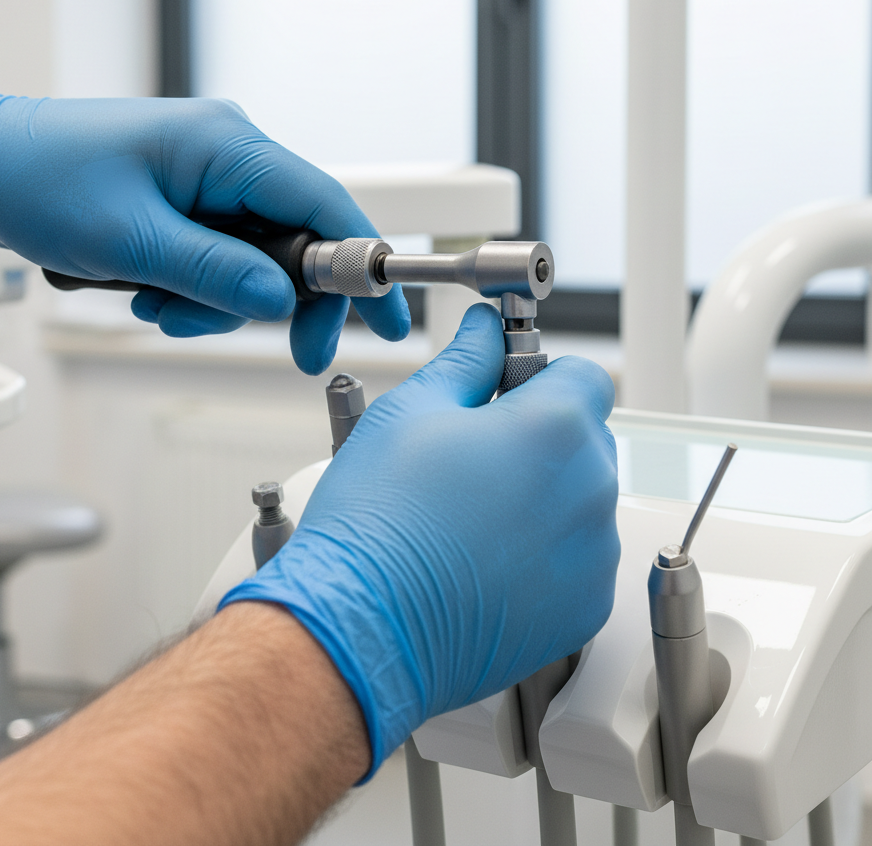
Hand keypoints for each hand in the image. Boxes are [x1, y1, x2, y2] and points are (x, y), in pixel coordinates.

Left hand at [0, 74, 409, 373]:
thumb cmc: (38, 179)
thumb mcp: (132, 240)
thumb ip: (217, 274)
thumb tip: (282, 303)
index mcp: (227, 144)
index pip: (326, 205)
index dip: (366, 265)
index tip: (388, 317)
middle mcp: (228, 154)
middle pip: (298, 239)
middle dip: (282, 299)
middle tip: (286, 348)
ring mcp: (206, 177)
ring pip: (257, 258)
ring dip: (220, 299)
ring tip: (158, 304)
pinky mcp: (186, 199)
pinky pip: (220, 255)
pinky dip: (195, 287)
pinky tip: (150, 290)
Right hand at [221, 304, 620, 771]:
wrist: (363, 623)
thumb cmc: (378, 520)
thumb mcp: (412, 410)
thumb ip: (466, 361)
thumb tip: (484, 331)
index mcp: (555, 428)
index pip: (584, 376)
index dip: (541, 377)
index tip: (506, 392)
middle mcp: (590, 491)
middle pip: (585, 439)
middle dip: (540, 437)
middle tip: (472, 457)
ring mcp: (593, 556)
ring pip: (582, 501)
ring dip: (544, 497)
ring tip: (470, 517)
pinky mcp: (583, 609)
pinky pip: (578, 560)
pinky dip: (545, 554)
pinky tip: (484, 559)